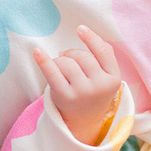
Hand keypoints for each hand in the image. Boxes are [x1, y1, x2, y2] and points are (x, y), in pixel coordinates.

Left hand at [34, 26, 122, 144]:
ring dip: (60, 61)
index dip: (91, 38)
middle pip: (82, 57)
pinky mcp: (64, 97)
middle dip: (71, 54)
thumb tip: (91, 36)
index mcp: (113, 79)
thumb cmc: (93, 93)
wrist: (83, 122)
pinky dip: (43, 61)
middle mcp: (99, 86)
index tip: (80, 28)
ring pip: (66, 63)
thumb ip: (105, 58)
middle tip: (66, 58)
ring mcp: (82, 93)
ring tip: (61, 69)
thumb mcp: (106, 79)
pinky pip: (52, 72)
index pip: (104, 52)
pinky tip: (37, 52)